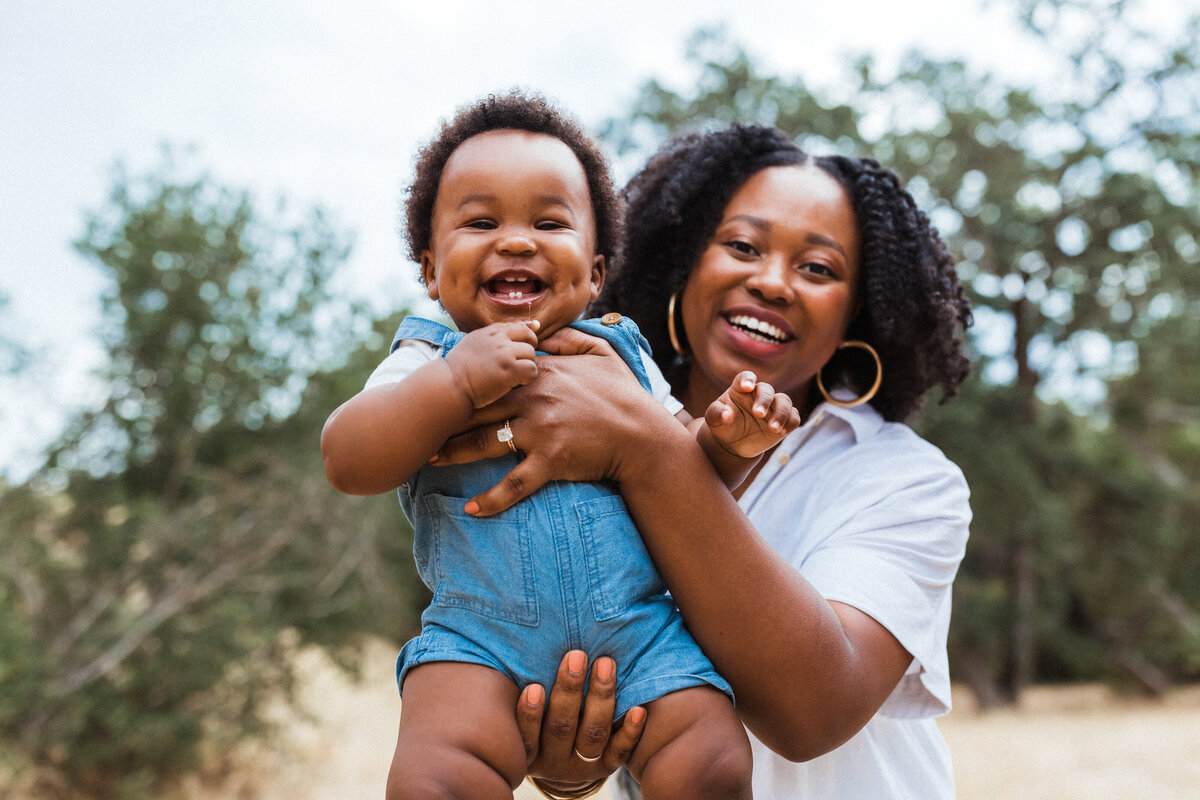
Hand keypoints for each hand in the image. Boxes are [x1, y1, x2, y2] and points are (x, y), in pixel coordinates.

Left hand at [433, 326, 678, 515]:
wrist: (643, 435)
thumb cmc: (625, 395)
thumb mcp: (602, 354)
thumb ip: (571, 338)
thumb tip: (545, 333)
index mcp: (541, 375)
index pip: (494, 378)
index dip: (466, 384)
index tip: (442, 389)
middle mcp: (534, 400)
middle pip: (479, 409)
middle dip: (446, 418)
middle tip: (420, 425)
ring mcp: (540, 431)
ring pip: (485, 443)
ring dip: (454, 453)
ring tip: (429, 460)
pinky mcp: (550, 461)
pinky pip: (514, 484)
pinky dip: (491, 499)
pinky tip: (471, 510)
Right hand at [444, 321, 538, 408]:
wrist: (450, 384)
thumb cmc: (460, 368)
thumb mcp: (474, 342)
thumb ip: (493, 336)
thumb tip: (518, 328)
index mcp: (491, 332)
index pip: (520, 326)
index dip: (528, 336)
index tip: (528, 345)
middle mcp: (499, 339)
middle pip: (529, 338)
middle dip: (528, 351)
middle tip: (521, 364)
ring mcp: (505, 353)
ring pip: (531, 355)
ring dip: (527, 366)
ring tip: (515, 376)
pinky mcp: (509, 370)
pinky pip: (531, 370)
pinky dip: (527, 378)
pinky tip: (516, 383)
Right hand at [518, 651, 646, 784]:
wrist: (562, 760)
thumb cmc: (535, 721)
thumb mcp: (515, 714)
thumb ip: (510, 689)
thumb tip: (493, 640)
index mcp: (528, 751)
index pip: (526, 735)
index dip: (529, 714)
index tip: (533, 687)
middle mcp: (553, 761)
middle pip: (561, 727)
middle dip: (569, 690)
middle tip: (577, 656)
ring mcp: (582, 765)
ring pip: (592, 734)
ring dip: (600, 698)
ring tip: (605, 665)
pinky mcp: (607, 765)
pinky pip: (620, 751)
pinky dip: (629, 730)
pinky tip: (638, 709)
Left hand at [705, 371, 800, 457]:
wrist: (734, 444)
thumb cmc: (723, 426)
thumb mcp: (713, 420)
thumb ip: (716, 414)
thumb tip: (726, 414)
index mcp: (740, 388)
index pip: (746, 376)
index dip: (748, 379)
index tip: (746, 387)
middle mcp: (759, 394)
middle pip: (767, 390)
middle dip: (764, 401)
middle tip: (758, 414)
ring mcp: (773, 406)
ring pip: (784, 401)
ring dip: (781, 413)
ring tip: (773, 428)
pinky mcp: (784, 420)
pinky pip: (793, 417)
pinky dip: (790, 422)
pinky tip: (782, 432)